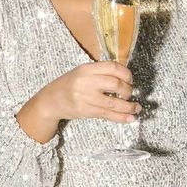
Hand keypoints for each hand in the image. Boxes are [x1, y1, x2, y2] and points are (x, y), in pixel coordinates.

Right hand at [17, 61, 139, 142]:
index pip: (112, 67)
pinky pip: (107, 114)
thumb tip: (124, 78)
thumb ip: (100, 73)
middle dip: (128, 90)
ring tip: (136, 108)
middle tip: (130, 93)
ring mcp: (85, 97)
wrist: (50, 100)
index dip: (126, 73)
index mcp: (86, 69)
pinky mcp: (85, 111)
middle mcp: (86, 82)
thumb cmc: (68, 85)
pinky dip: (121, 117)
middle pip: (115, 84)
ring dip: (128, 107)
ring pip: (113, 103)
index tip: (130, 79)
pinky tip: (130, 118)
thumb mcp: (81, 72)